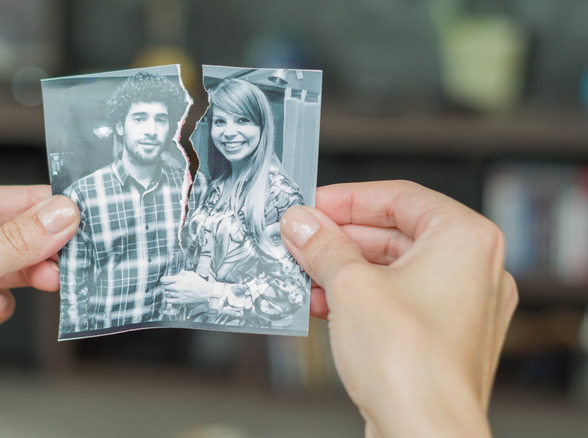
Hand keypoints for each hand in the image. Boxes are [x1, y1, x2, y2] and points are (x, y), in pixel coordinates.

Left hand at [161, 271, 212, 303]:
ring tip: (172, 290)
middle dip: (166, 285)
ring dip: (168, 292)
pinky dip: (169, 298)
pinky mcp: (180, 301)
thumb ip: (182, 273)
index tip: (164, 280)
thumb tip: (177, 274)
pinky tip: (172, 296)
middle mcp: (177, 287)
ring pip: (166, 293)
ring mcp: (178, 295)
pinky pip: (169, 300)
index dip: (163, 280)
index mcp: (179, 279)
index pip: (164, 280)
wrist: (205, 292)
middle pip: (164, 287)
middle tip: (169, 285)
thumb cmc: (199, 283)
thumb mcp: (190, 274)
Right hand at [280, 181, 516, 437]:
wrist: (423, 433)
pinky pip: (393, 301)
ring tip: (301, 272)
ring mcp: (458, 306)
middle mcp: (471, 269)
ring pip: (390, 270)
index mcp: (465, 239)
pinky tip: (319, 302)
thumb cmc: (411, 364)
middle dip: (338, 239)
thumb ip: (323, 246)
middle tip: (298, 239)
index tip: (311, 205)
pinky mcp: (439, 337)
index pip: (400, 196)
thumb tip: (302, 223)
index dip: (348, 198)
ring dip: (341, 269)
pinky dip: (357, 297)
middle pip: (393, 234)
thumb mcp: (351, 286)